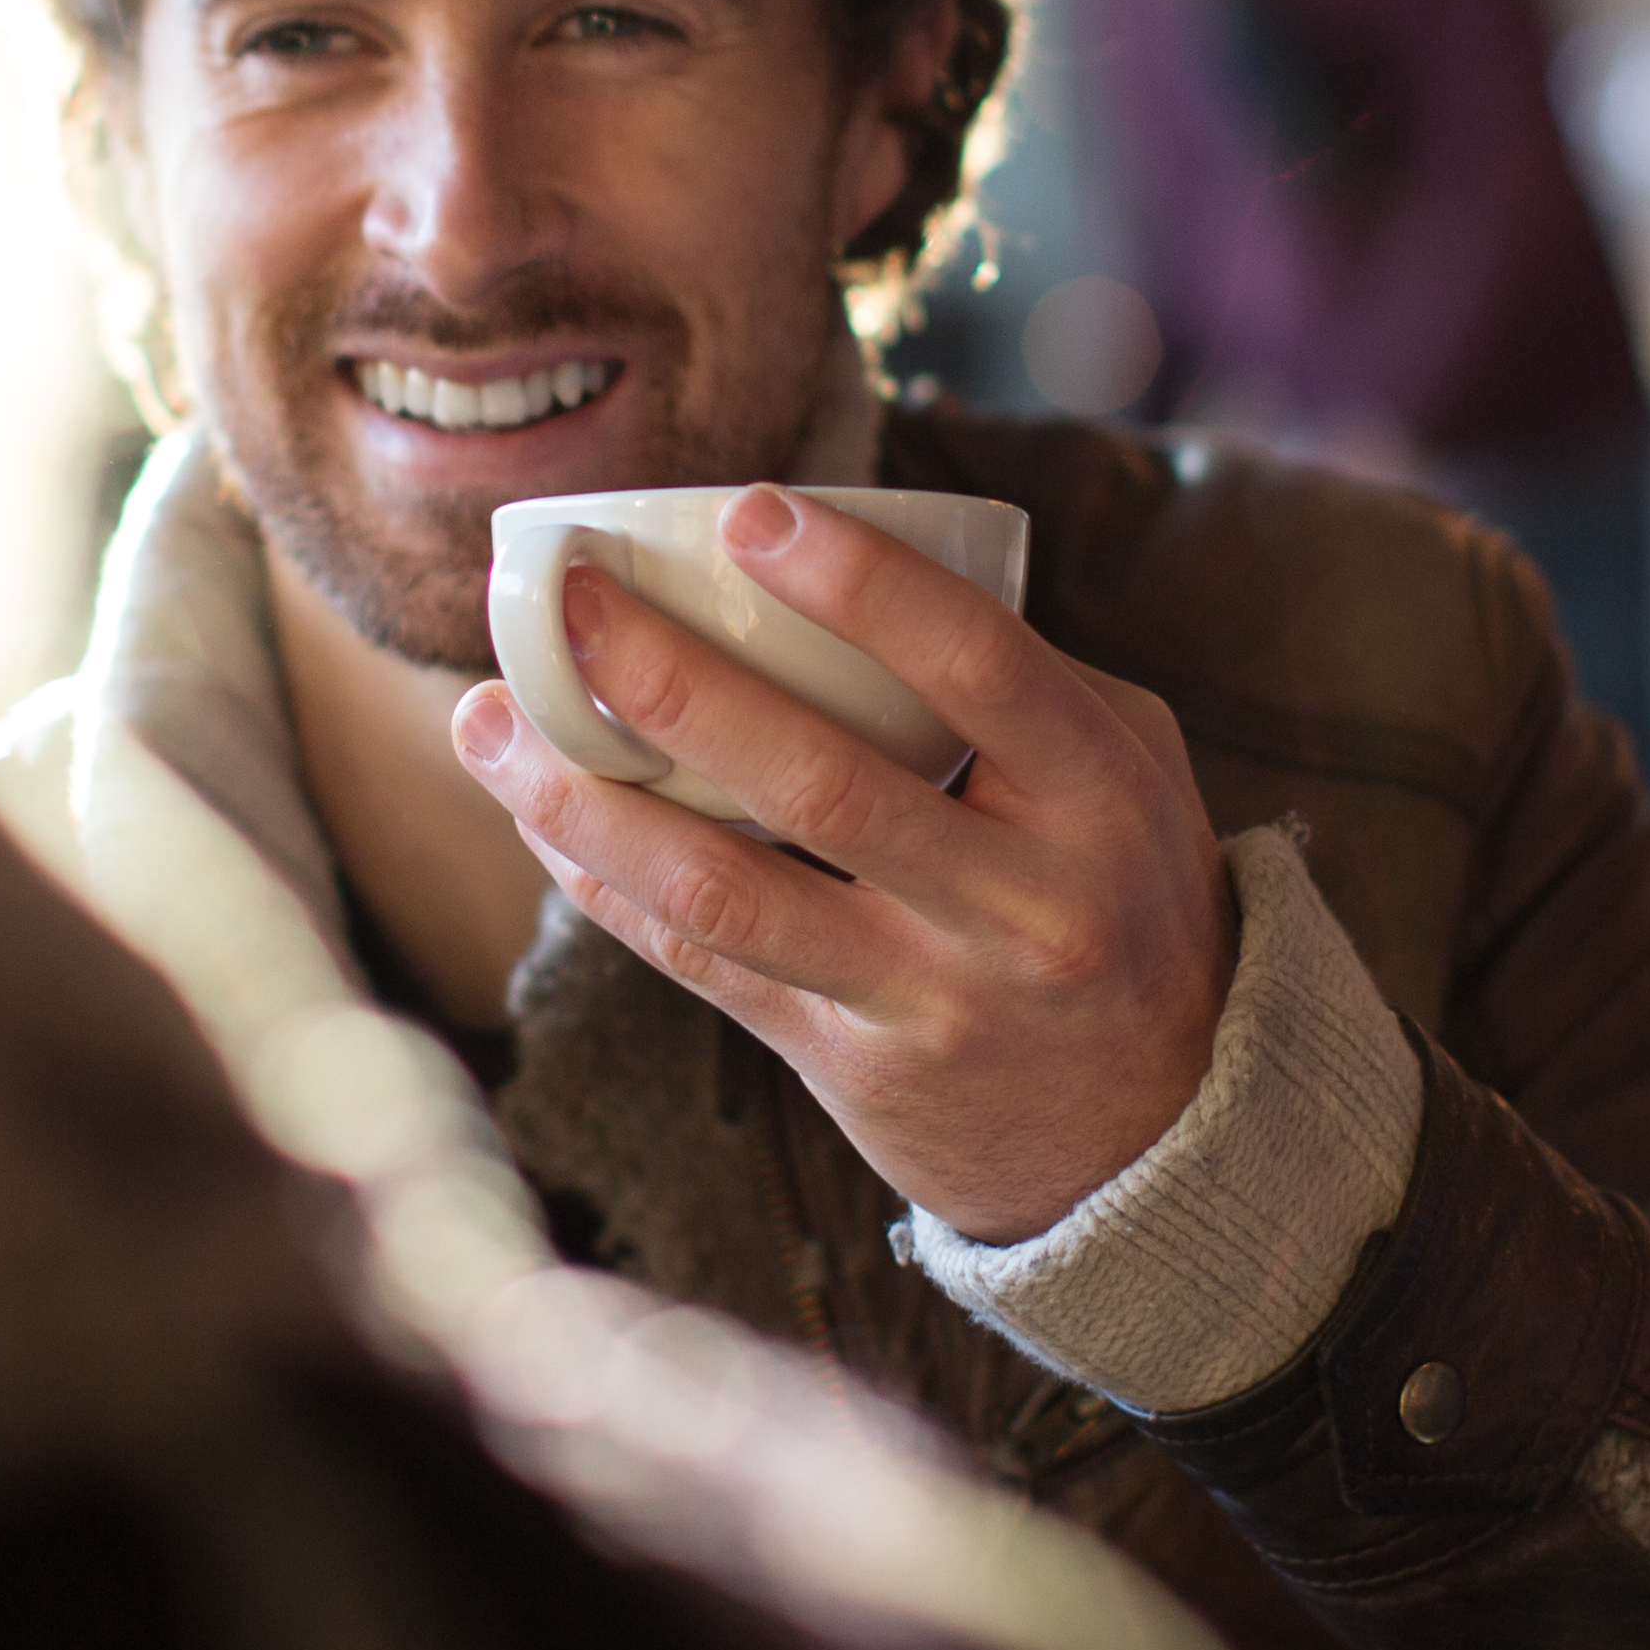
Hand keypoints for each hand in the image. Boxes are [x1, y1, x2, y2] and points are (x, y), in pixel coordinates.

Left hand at [449, 486, 1229, 1242]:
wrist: (1161, 1138)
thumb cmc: (1129, 902)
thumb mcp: (1135, 776)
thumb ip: (1027, 674)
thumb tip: (858, 558)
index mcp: (1099, 798)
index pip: (975, 666)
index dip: (856, 583)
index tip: (746, 511)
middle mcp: (1021, 906)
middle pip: (820, 782)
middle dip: (672, 680)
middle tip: (572, 597)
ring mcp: (932, 1000)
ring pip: (727, 893)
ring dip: (587, 801)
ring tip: (488, 718)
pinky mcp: (854, 1072)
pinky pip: (704, 966)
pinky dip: (607, 886)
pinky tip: (541, 815)